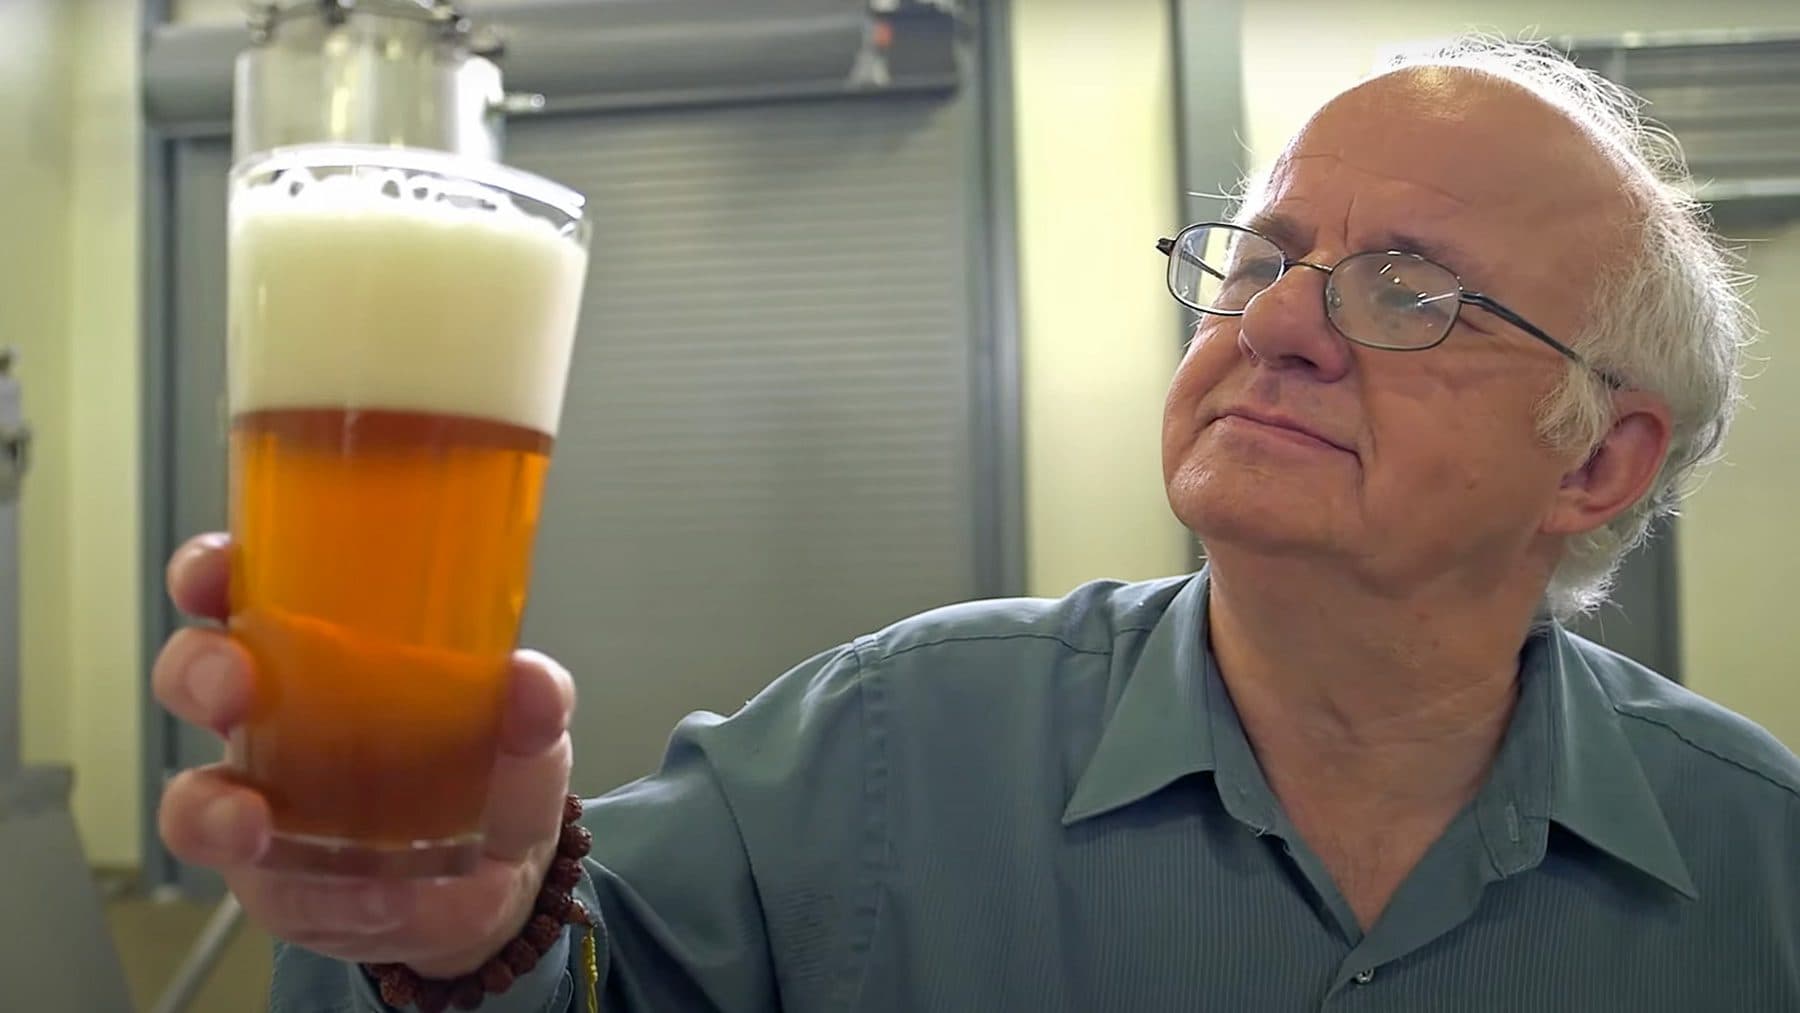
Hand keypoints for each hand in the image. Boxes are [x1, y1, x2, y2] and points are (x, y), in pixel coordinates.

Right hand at [152, 533, 576, 977]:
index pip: (247, 589)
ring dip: (212, 811)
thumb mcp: (526, 728)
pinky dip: (325, 896)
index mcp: (324, 646)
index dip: (210, 572)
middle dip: (199, 672)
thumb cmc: (492, 766)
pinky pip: (274, 891)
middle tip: (235, 688)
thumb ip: (534, 701)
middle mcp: (276, 716)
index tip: (216, 573)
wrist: (502, 874)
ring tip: (255, 825)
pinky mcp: (277, 883)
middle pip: (194, 675)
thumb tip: (533, 681)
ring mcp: (264, 802)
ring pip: (193, 798)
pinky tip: (380, 895)